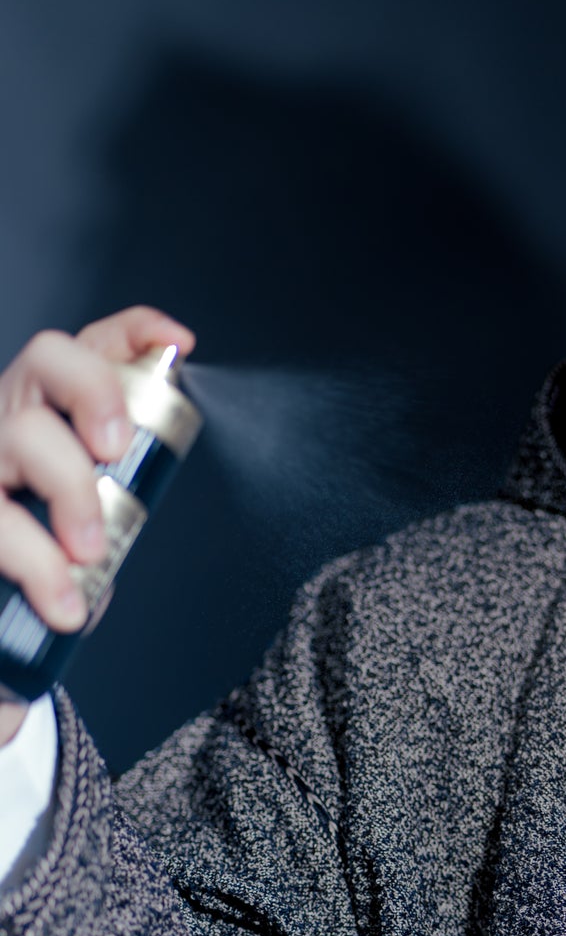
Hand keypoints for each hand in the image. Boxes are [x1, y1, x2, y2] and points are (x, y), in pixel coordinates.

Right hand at [0, 306, 195, 746]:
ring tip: (90, 553)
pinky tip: (62, 602)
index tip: (177, 343)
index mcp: (40, 409)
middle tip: (118, 450)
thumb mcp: (74, 526)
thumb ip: (105, 514)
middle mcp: (2, 416)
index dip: (131, 333)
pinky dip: (37, 563)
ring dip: (73, 492)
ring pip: (23, 434)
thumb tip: (119, 537)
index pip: (83, 348)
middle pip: (47, 361)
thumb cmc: (27, 553)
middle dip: (96, 394)